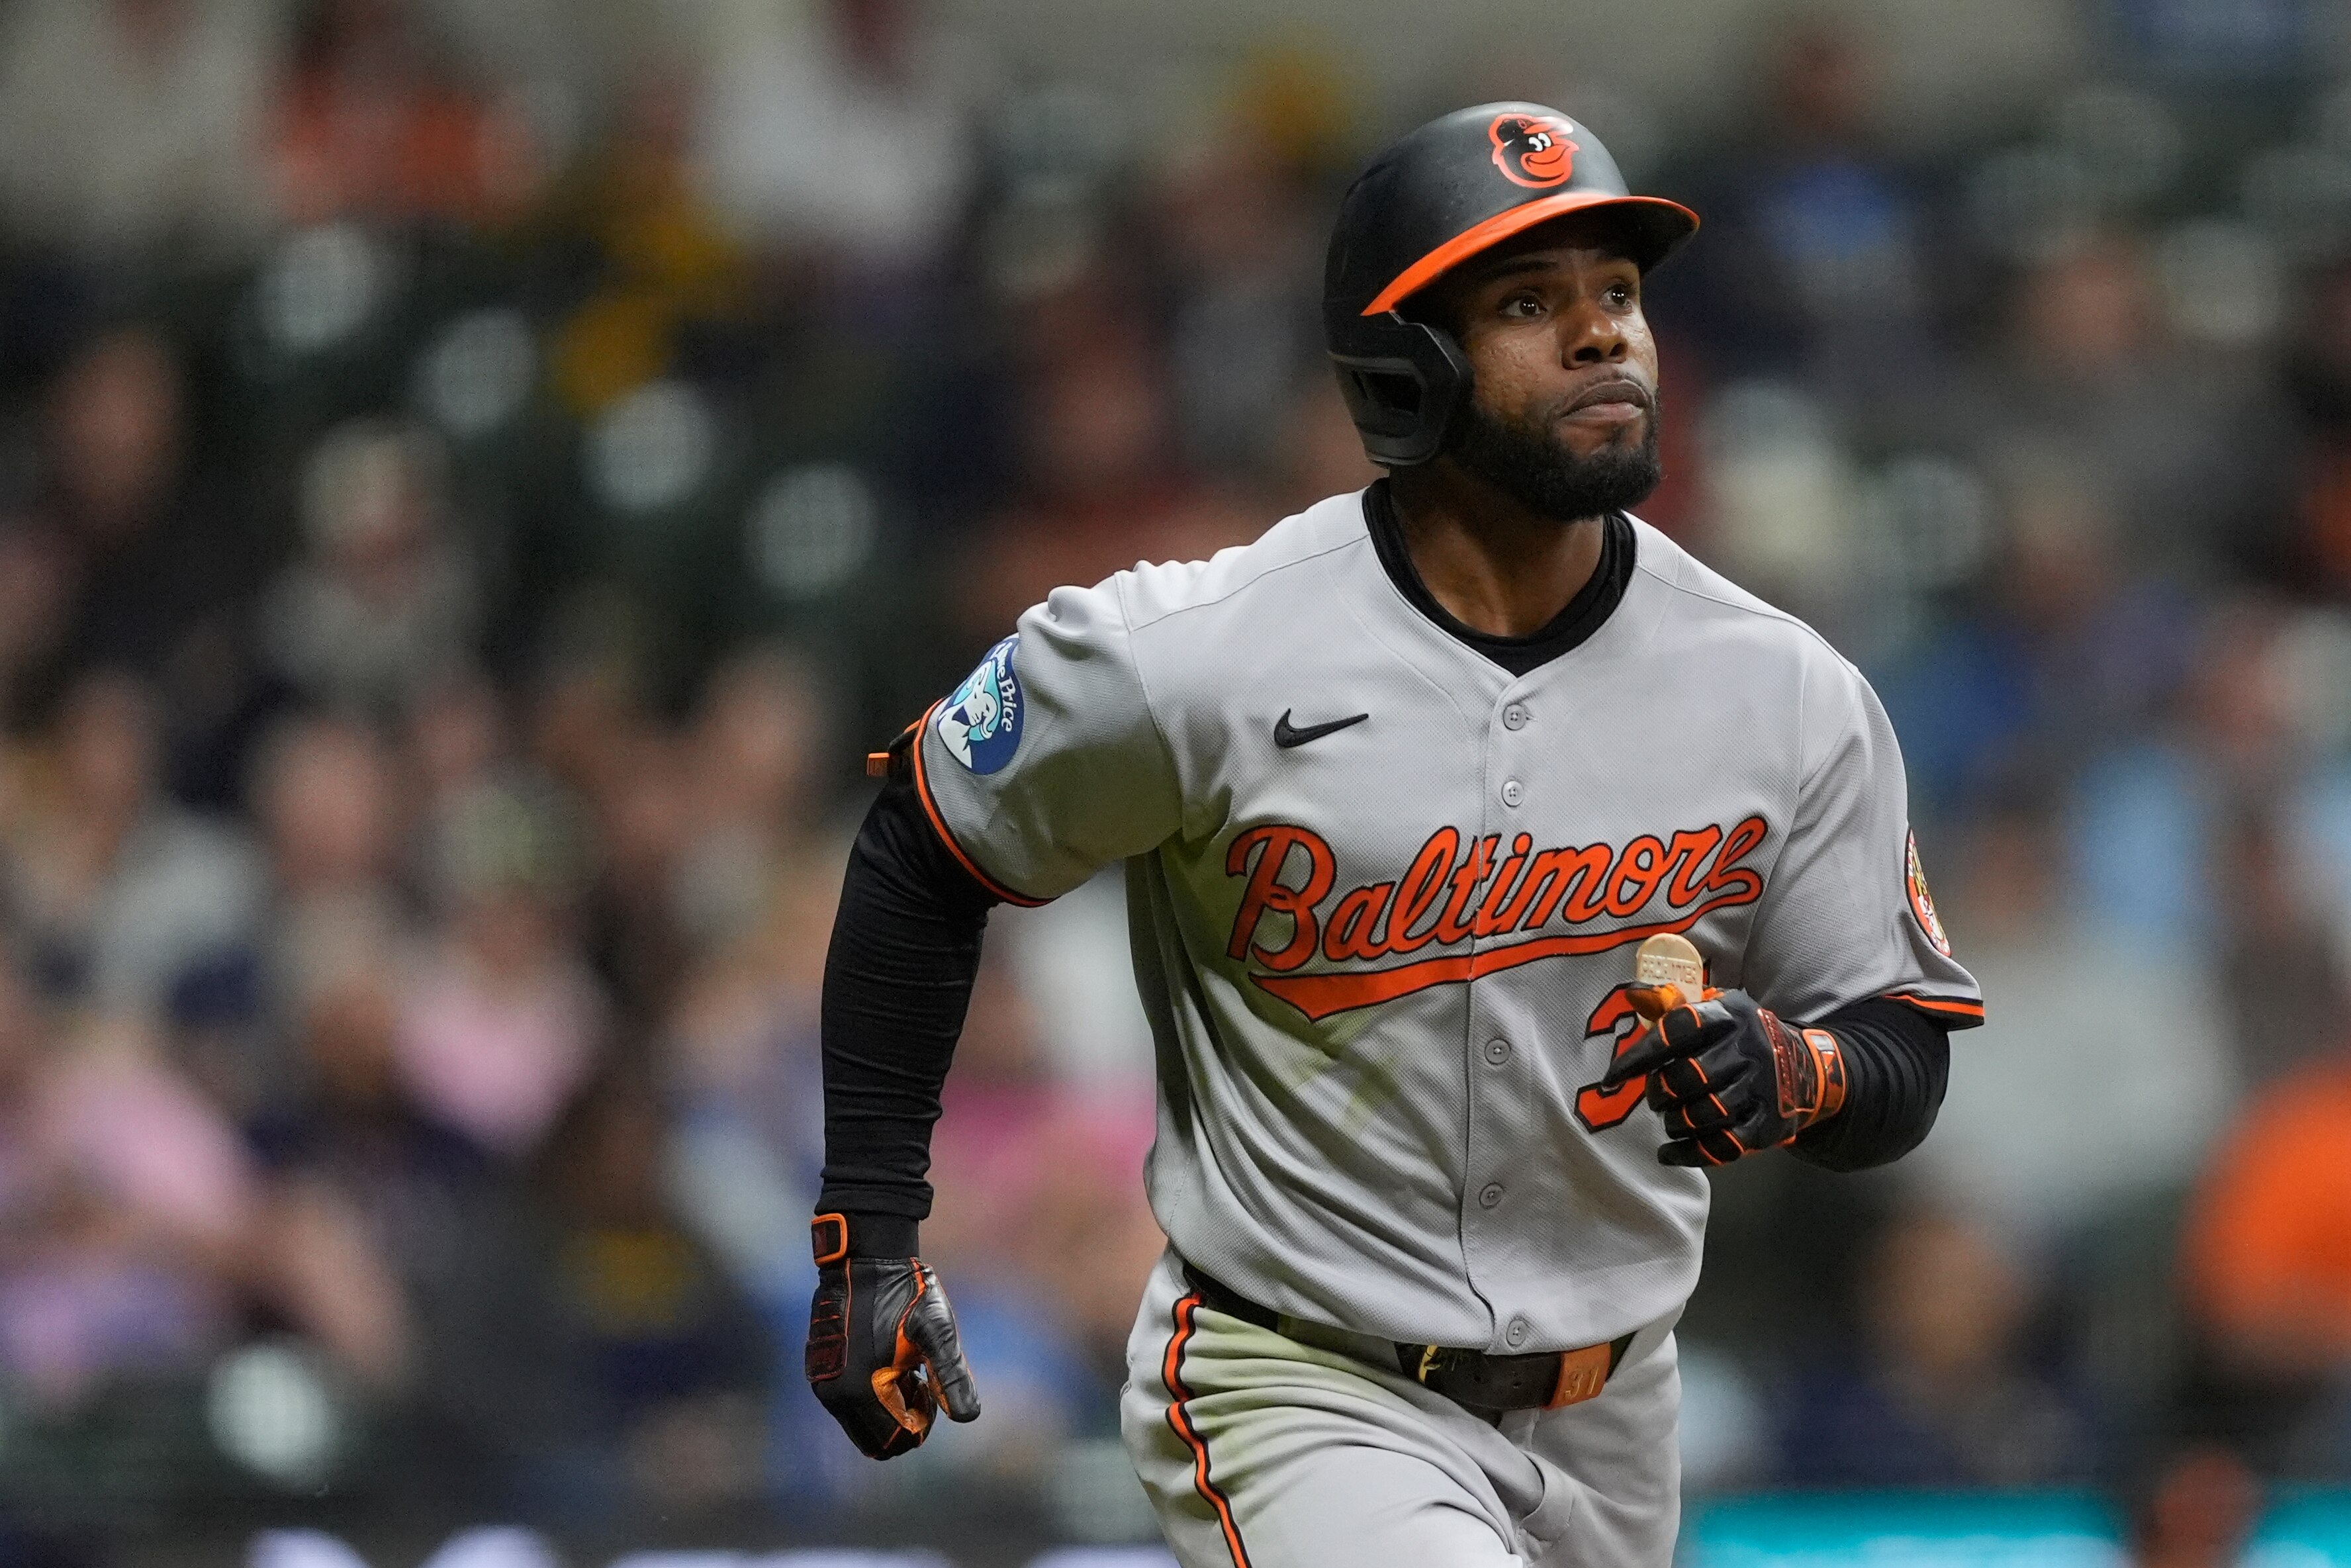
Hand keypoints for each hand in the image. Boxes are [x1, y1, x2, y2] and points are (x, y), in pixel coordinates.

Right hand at [804, 1214, 981, 1458]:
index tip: (928, 1385)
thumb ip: (951, 1377)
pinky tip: (885, 1359)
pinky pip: (846, 1403)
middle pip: (875, 1441)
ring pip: (861, 1424)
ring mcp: (822, 1382)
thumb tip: (968, 1418)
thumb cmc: (905, 1293)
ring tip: (904, 1367)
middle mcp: (834, 1394)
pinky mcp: (818, 1369)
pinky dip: (868, 1394)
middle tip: (918, 1381)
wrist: (865, 1257)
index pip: (896, 1441)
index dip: (921, 1423)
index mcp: (862, 1390)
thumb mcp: (935, 1332)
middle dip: (903, 1421)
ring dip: (886, 1408)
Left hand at [1600, 988, 1846, 1165]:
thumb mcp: (1715, 1010)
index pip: (1675, 1031)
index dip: (1639, 1056)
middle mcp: (1747, 1049)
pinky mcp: (1768, 1124)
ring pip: (1703, 1114)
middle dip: (1659, 1094)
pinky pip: (1722, 1146)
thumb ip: (1672, 1004)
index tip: (1613, 1077)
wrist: (1806, 1068)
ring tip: (1670, 1120)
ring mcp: (1761, 1088)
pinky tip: (1669, 1153)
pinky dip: (1688, 1153)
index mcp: (1728, 1016)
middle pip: (1687, 1078)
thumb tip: (1632, 993)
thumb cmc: (1741, 1038)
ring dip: (1675, 1123)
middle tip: (1655, 1099)